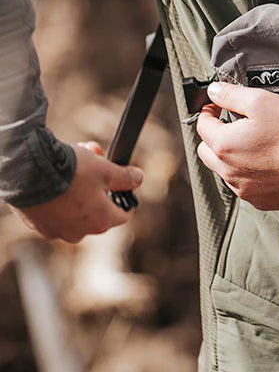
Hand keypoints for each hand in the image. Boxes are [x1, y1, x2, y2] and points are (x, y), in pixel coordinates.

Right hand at [11, 141, 142, 243]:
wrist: (28, 173)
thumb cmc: (72, 173)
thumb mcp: (106, 170)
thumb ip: (126, 178)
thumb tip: (138, 179)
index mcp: (100, 222)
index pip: (123, 215)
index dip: (126, 197)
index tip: (125, 182)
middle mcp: (79, 233)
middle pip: (99, 207)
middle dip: (102, 182)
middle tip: (99, 158)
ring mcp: (57, 230)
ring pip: (78, 206)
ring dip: (82, 184)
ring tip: (79, 158)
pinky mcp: (39, 224)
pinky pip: (57, 209)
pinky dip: (62, 194)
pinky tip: (59, 173)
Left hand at [196, 82, 278, 210]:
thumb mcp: (261, 100)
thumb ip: (231, 95)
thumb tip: (213, 91)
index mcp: (224, 146)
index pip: (202, 125)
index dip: (209, 111)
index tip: (217, 106)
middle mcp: (229, 172)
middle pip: (207, 152)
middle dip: (215, 136)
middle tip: (233, 125)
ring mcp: (244, 189)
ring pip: (226, 171)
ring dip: (232, 157)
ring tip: (255, 144)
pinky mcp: (260, 200)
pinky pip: (245, 185)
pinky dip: (250, 174)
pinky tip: (268, 162)